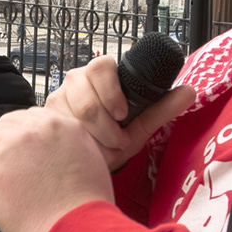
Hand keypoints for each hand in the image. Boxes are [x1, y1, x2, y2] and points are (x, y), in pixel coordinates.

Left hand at [0, 108, 116, 231]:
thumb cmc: (85, 210)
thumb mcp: (91, 163)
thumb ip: (68, 148)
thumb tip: (50, 151)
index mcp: (65, 125)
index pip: (30, 118)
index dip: (23, 140)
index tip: (24, 159)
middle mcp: (40, 127)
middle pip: (6, 125)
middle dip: (5, 148)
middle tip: (12, 175)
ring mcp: (16, 143)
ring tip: (4, 187)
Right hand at [45, 56, 195, 171]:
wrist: (86, 164)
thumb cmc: (112, 141)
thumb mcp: (139, 127)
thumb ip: (162, 109)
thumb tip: (190, 91)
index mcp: (98, 77)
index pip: (100, 66)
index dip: (111, 90)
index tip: (123, 114)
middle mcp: (74, 83)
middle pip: (81, 87)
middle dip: (101, 120)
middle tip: (115, 139)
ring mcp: (54, 99)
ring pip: (68, 110)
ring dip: (90, 135)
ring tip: (100, 147)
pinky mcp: (40, 118)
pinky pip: (54, 126)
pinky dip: (72, 142)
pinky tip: (80, 150)